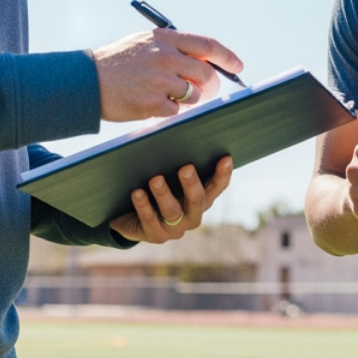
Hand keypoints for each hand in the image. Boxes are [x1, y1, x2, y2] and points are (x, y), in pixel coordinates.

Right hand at [91, 28, 242, 120]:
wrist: (84, 81)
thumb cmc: (117, 63)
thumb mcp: (145, 43)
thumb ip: (173, 47)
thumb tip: (204, 59)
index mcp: (165, 39)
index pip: (208, 45)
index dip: (227, 57)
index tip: (237, 66)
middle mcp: (165, 57)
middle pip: (206, 73)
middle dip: (210, 84)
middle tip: (206, 90)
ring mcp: (160, 81)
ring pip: (194, 95)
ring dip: (190, 99)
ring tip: (173, 97)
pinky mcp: (153, 104)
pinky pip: (178, 111)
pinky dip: (173, 111)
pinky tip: (158, 105)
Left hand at [109, 156, 231, 242]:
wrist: (132, 216)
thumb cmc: (155, 184)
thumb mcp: (168, 171)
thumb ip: (177, 155)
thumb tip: (177, 121)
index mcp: (202, 198)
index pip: (217, 186)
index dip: (223, 174)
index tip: (225, 157)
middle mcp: (193, 215)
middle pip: (198, 201)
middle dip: (192, 184)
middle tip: (185, 167)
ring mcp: (175, 229)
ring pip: (173, 212)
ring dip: (164, 195)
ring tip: (155, 179)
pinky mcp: (155, 236)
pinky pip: (149, 221)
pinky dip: (144, 206)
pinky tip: (137, 193)